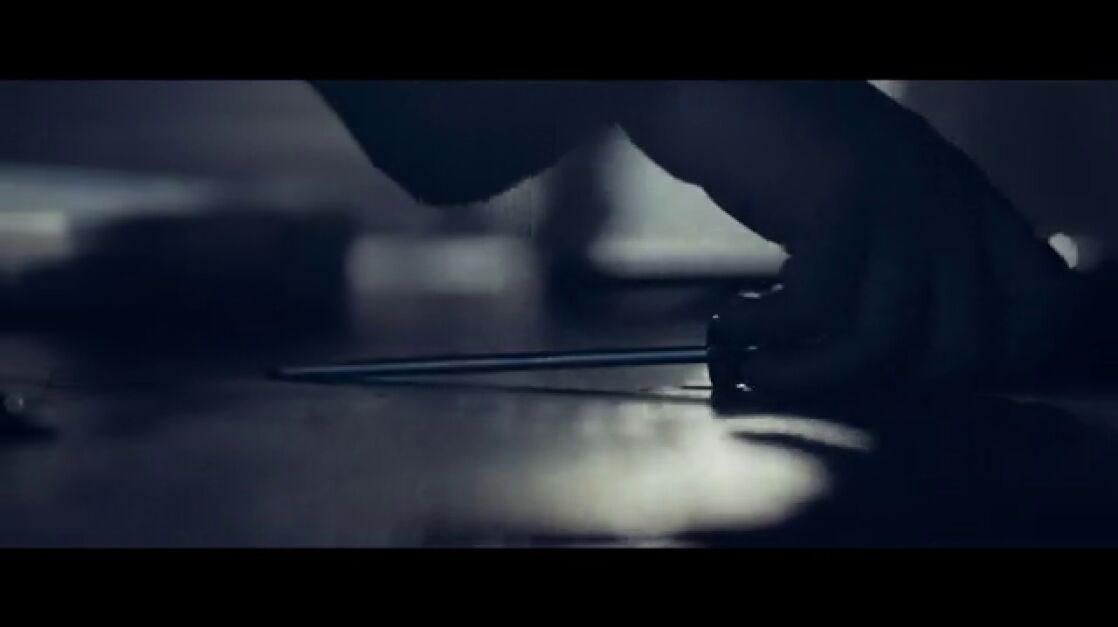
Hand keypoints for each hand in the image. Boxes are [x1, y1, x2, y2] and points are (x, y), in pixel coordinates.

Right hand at [706, 139, 1083, 395]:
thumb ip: (909, 259)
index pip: (1038, 305)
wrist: (727, 89)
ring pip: (882, 340)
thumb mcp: (877, 203)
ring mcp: (900, 203)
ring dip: (809, 373)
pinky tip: (733, 322)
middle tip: (825, 379)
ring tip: (759, 367)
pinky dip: (764, 330)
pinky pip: (814, 309)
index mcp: (971, 205)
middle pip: (962, 349)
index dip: (994, 359)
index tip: (908, 373)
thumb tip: (900, 359)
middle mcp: (950, 206)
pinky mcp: (841, 204)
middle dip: (885, 384)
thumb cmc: (787, 151)